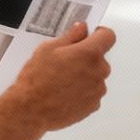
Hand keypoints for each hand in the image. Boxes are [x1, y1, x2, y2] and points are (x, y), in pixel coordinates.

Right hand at [0, 23, 114, 138]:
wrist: (30, 110)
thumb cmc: (37, 79)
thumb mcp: (48, 49)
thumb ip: (70, 36)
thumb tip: (81, 28)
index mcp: (89, 53)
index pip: (108, 36)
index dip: (98, 34)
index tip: (89, 37)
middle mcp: (99, 71)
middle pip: (100, 58)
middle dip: (86, 57)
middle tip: (65, 62)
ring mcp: (98, 90)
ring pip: (96, 76)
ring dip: (85, 75)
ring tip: (62, 81)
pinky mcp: (93, 105)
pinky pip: (92, 92)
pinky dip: (83, 92)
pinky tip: (65, 93)